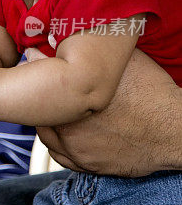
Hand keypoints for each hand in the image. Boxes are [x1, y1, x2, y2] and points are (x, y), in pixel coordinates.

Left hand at [26, 48, 181, 175]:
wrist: (174, 130)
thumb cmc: (151, 93)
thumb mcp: (121, 63)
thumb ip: (86, 53)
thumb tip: (56, 37)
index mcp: (73, 100)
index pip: (38, 87)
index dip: (37, 75)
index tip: (35, 67)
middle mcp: (70, 129)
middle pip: (39, 114)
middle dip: (42, 101)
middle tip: (46, 91)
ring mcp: (78, 151)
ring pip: (46, 137)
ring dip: (48, 124)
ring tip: (56, 111)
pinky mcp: (89, 166)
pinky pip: (60, 157)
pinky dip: (59, 145)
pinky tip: (65, 133)